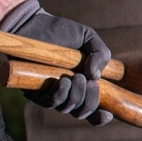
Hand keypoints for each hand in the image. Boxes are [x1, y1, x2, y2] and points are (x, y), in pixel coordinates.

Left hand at [4, 0, 113, 125]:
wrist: (33, 24)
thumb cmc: (61, 32)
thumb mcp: (88, 38)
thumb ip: (101, 54)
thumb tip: (97, 77)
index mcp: (82, 86)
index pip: (93, 110)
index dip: (101, 117)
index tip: (108, 113)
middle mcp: (67, 94)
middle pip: (82, 112)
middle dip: (90, 101)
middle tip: (90, 82)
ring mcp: (51, 95)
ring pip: (67, 108)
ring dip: (76, 95)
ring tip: (77, 77)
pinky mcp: (34, 92)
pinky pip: (49, 102)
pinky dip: (60, 94)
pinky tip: (64, 81)